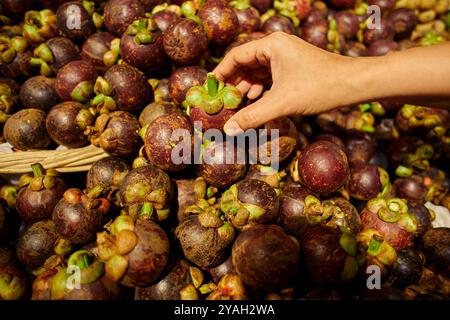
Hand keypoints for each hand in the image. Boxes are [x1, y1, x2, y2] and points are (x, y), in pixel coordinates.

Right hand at [214, 32, 355, 134]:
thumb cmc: (318, 87)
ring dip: (247, 86)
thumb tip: (229, 130)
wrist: (353, 84)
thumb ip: (252, 116)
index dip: (222, 73)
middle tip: (223, 100)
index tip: (211, 89)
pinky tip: (257, 99)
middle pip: (246, 62)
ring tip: (239, 103)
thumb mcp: (281, 103)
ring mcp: (286, 56)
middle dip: (235, 82)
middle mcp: (277, 46)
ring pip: (258, 70)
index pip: (237, 56)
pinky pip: (270, 75)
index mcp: (271, 45)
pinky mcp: (294, 66)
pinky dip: (261, 87)